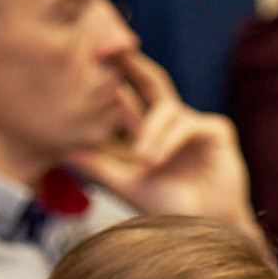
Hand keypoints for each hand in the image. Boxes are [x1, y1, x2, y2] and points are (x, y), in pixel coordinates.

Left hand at [64, 53, 259, 238]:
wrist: (204, 232)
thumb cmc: (168, 211)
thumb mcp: (125, 184)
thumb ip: (96, 165)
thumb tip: (61, 148)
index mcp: (148, 132)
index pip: (127, 99)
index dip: (109, 82)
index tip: (84, 64)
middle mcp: (171, 122)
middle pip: (149, 81)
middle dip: (130, 63)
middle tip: (107, 46)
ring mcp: (194, 124)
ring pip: (165, 109)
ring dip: (150, 133)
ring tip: (143, 160)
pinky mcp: (216, 130)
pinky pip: (187, 124)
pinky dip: (169, 141)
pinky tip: (157, 160)